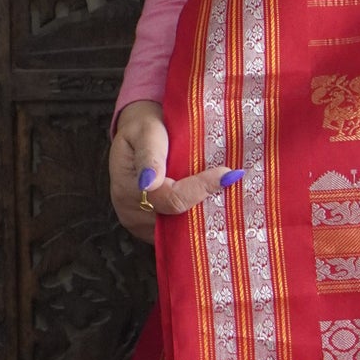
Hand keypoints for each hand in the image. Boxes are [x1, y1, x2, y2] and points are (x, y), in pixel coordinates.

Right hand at [110, 99, 242, 244]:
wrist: (138, 133)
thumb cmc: (143, 128)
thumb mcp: (145, 131)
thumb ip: (149, 154)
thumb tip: (150, 183)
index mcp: (128, 190)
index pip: (172, 199)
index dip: (201, 188)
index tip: (227, 174)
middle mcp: (132, 214)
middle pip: (179, 221)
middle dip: (207, 205)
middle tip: (232, 186)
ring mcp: (142, 226)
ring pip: (182, 230)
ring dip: (205, 214)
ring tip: (226, 193)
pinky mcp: (153, 230)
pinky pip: (180, 231)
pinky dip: (198, 218)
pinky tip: (213, 201)